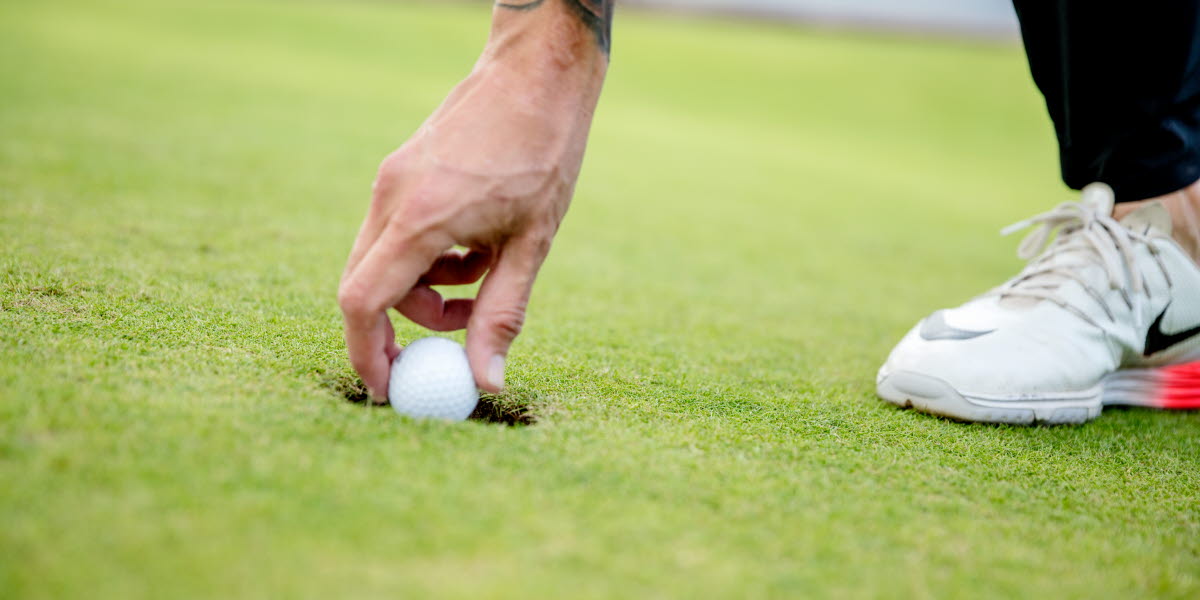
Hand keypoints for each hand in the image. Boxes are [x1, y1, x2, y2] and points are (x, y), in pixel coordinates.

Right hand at [338, 51, 604, 399]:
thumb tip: (485, 383)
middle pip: (366, 286)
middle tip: (445, 350)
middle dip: (401, 326)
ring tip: (485, 276)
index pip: (363, 302)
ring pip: (383, 261)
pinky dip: (427, 258)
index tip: (390, 390)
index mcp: (420, 218)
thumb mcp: (531, 244)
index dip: (368, 354)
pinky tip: (475, 245)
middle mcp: (392, 197)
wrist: (535, 73)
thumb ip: (502, 314)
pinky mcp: (401, 171)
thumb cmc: (542, 153)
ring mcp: (391, 180)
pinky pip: (395, 233)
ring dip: (425, 289)